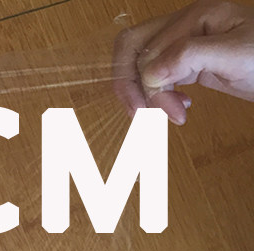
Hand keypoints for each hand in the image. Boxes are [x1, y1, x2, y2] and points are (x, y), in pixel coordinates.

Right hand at [113, 0, 253, 123]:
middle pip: (132, 52)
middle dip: (134, 88)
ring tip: (171, 113)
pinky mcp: (190, 62)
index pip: (146, 53)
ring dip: (146, 95)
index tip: (162, 112)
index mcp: (193, 18)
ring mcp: (186, 44)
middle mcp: (184, 26)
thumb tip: (149, 74)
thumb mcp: (234, 55)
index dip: (148, 87)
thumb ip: (189, 57)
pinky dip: (160, 96)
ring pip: (141, 66)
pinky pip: (158, 76)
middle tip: (145, 117)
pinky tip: (180, 107)